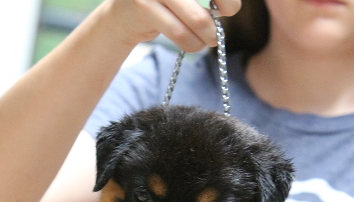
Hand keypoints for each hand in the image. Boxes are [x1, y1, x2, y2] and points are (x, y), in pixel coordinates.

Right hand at [106, 0, 240, 52]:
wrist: (123, 15)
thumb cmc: (164, 3)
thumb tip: (230, 6)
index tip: (229, 9)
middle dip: (220, 16)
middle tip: (217, 30)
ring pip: (197, 18)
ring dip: (208, 36)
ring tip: (208, 40)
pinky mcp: (144, 6)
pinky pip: (180, 32)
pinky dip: (193, 44)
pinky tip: (195, 45)